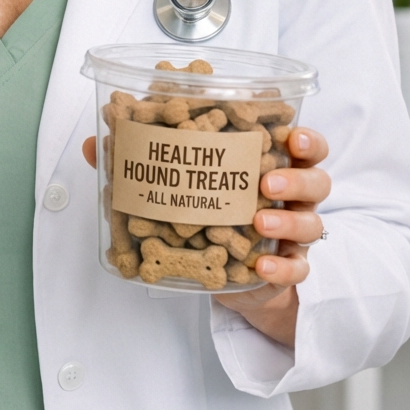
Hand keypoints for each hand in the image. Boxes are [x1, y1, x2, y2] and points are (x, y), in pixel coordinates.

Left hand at [81, 127, 330, 347]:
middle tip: (267, 180)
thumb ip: (143, 163)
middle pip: (315, 179)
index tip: (293, 131)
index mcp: (271, 164)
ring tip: (259, 220)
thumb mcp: (184, 186)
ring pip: (311, 222)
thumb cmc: (212, 215)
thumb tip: (94, 144)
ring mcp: (292, 235)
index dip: (305, 136)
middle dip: (296, 176)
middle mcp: (290, 197)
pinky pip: (296, 271)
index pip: (302, 144)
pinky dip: (282, 269)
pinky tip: (261, 267)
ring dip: (288, 220)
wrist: (236, 278)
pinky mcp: (287, 271)